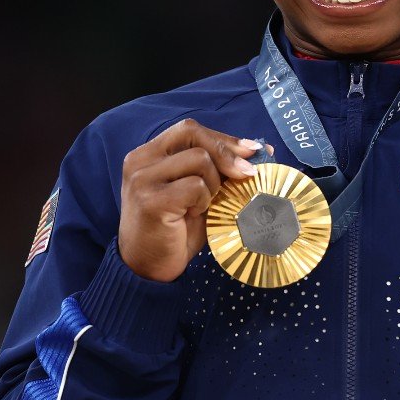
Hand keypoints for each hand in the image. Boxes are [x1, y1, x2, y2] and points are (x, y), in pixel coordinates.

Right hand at [118, 119, 269, 281]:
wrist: (148, 269)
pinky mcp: (151, 201)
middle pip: (192, 134)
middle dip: (226, 152)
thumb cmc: (175, 230)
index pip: (189, 130)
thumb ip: (217, 170)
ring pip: (199, 160)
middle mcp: (140, 161)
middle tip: (247, 173)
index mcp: (148, 154)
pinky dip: (204, 201)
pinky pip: (195, 187)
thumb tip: (258, 149)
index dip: (223, 138)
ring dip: (213, 184)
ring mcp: (142, 180)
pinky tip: (193, 215)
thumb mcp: (197, 193)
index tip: (251, 151)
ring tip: (202, 206)